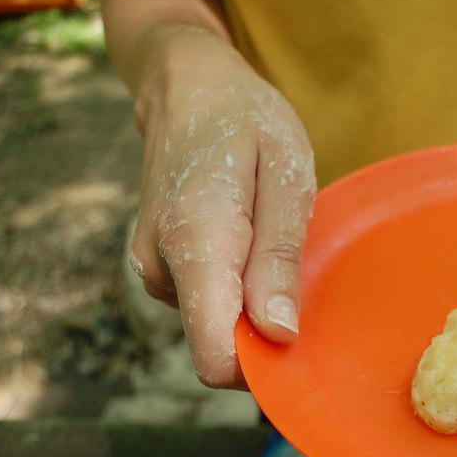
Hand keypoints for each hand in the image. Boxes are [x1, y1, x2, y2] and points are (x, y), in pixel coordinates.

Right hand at [129, 25, 315, 387]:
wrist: (188, 88)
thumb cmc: (247, 123)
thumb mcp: (285, 176)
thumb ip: (277, 257)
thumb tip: (277, 334)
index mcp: (196, 242)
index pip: (215, 353)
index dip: (262, 368)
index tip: (301, 348)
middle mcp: (162, 265)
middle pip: (219, 346)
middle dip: (265, 332)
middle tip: (300, 273)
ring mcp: (155, 269)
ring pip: (216, 324)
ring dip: (253, 302)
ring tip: (272, 239)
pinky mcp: (160, 268)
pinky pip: (207, 304)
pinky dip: (237, 289)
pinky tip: (251, 242)